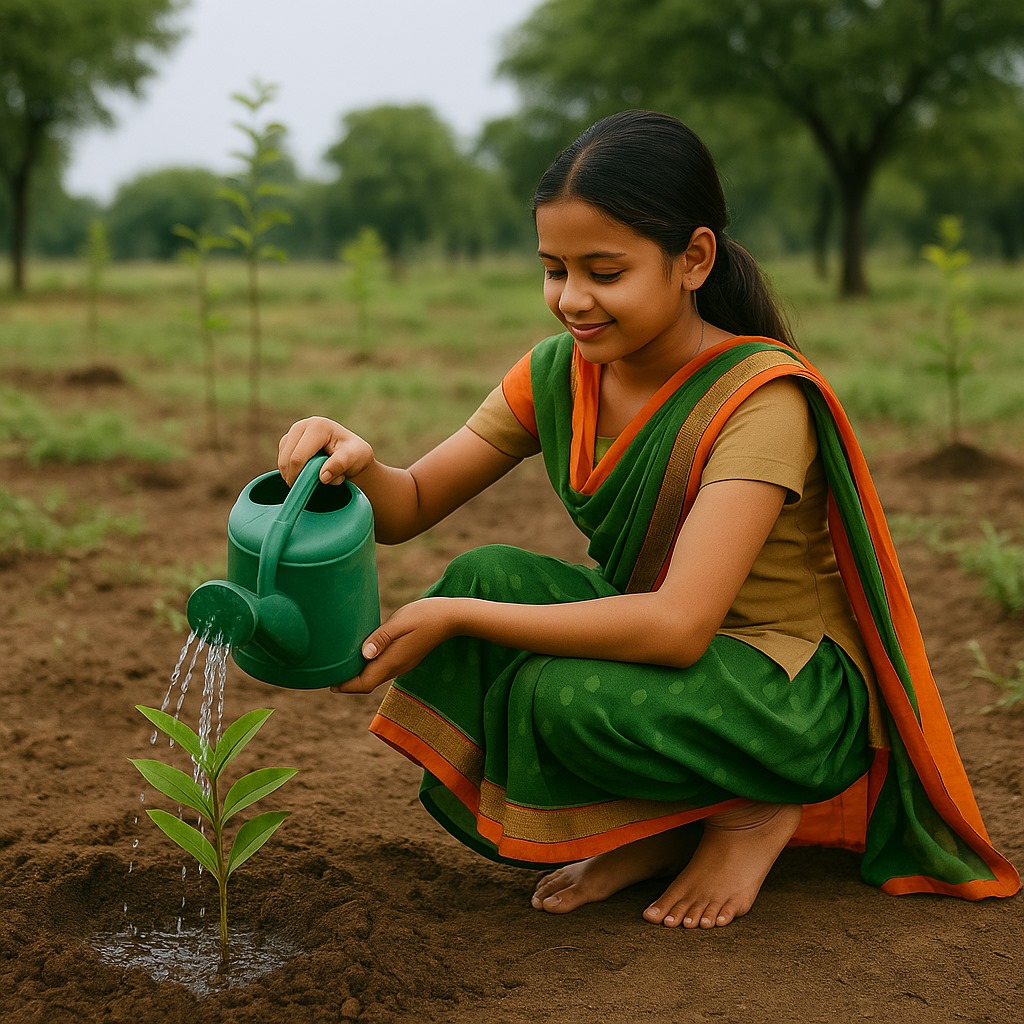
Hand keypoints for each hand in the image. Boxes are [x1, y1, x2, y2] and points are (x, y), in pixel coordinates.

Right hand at [278, 416, 373, 485]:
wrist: (352, 454)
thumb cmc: (355, 455)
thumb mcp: (354, 458)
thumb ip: (340, 465)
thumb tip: (322, 476)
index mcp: (317, 427)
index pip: (298, 457)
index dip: (299, 477)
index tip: (308, 489)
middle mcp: (302, 425)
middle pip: (286, 460)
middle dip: (296, 477)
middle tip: (311, 487)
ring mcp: (293, 432)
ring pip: (282, 461)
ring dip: (294, 475)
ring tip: (315, 477)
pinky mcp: (288, 441)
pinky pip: (282, 461)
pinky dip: (291, 472)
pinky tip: (307, 473)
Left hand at [329, 598, 458, 693]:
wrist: (451, 617)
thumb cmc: (425, 615)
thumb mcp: (400, 622)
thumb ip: (381, 637)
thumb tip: (364, 653)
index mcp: (392, 660)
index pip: (364, 683)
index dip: (345, 686)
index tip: (328, 682)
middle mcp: (397, 667)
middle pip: (368, 683)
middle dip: (348, 683)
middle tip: (328, 674)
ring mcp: (403, 664)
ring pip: (375, 677)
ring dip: (358, 676)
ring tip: (340, 666)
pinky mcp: (406, 657)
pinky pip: (383, 669)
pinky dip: (369, 668)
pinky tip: (362, 656)